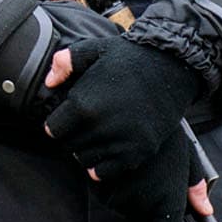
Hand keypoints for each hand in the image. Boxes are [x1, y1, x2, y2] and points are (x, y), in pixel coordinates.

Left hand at [42, 34, 203, 178]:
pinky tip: (108, 148)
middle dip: (72, 138)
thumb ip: (64, 62)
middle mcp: (100, 127)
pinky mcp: (139, 151)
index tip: (66, 119)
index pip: (53, 130)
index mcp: (83, 104)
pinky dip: (104, 165)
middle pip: (68, 147)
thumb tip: (49, 83)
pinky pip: (107, 172)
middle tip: (83, 127)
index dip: (57, 124)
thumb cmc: (129, 57)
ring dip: (87, 151)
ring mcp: (120, 141)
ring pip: (85, 161)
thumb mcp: (93, 50)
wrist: (172, 67)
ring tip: (96, 136)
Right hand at [85, 133, 213, 221]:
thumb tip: (206, 210)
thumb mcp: (187, 158)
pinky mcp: (97, 185)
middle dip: (143, 214)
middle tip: (148, 186)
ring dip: (125, 197)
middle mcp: (143, 205)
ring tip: (134, 168)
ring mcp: (118, 197)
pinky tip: (118, 164)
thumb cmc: (166, 134)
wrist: (133, 104)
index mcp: (168, 201)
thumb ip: (195, 186)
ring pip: (120, 209)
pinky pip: (104, 194)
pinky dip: (109, 184)